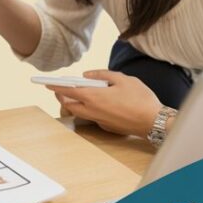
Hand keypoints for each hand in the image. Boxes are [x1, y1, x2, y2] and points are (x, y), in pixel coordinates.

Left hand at [46, 70, 163, 136]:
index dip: (56, 87)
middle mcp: (93, 111)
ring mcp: (99, 121)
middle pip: (70, 105)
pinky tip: (99, 103)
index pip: (68, 91)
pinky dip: (90, 110)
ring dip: (75, 104)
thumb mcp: (123, 79)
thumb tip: (87, 76)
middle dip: (62, 97)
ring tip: (79, 94)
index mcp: (94, 97)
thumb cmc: (140, 99)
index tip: (47, 83)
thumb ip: (102, 75)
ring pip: (80, 113)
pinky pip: (93, 117)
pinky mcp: (107, 127)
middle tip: (61, 89)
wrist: (155, 122)